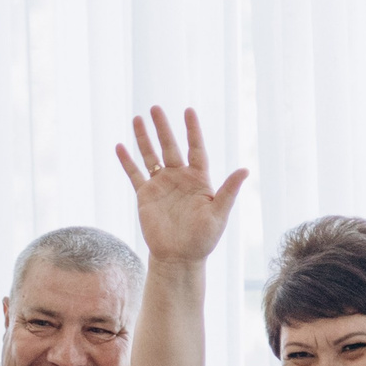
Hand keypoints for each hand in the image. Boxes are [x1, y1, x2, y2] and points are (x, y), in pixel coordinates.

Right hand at [115, 106, 247, 264]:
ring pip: (151, 156)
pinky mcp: (146, 196)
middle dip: (162, 127)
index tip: (188, 111)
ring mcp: (161, 185)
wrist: (179, 257)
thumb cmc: (203, 239)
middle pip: (170, 146)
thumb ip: (228, 191)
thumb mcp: (219, 215)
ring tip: (137, 118)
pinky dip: (127, 161)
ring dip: (144, 138)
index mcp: (198, 179)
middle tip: (155, 108)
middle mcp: (179, 178)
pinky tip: (119, 147)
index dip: (192, 130)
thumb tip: (245, 170)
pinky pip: (135, 175)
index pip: (195, 148)